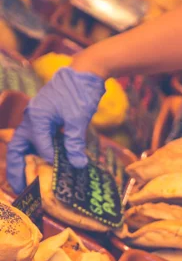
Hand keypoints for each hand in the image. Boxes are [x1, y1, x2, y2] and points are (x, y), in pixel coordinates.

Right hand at [7, 67, 104, 193]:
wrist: (85, 72)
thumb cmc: (79, 92)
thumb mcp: (78, 118)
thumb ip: (75, 142)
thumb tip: (78, 165)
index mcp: (37, 117)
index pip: (39, 144)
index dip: (47, 159)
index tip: (56, 169)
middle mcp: (32, 118)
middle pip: (18, 148)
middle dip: (17, 169)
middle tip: (21, 188)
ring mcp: (38, 119)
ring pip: (26, 145)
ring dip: (26, 163)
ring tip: (29, 182)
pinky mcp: (46, 121)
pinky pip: (38, 141)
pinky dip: (39, 154)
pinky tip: (46, 166)